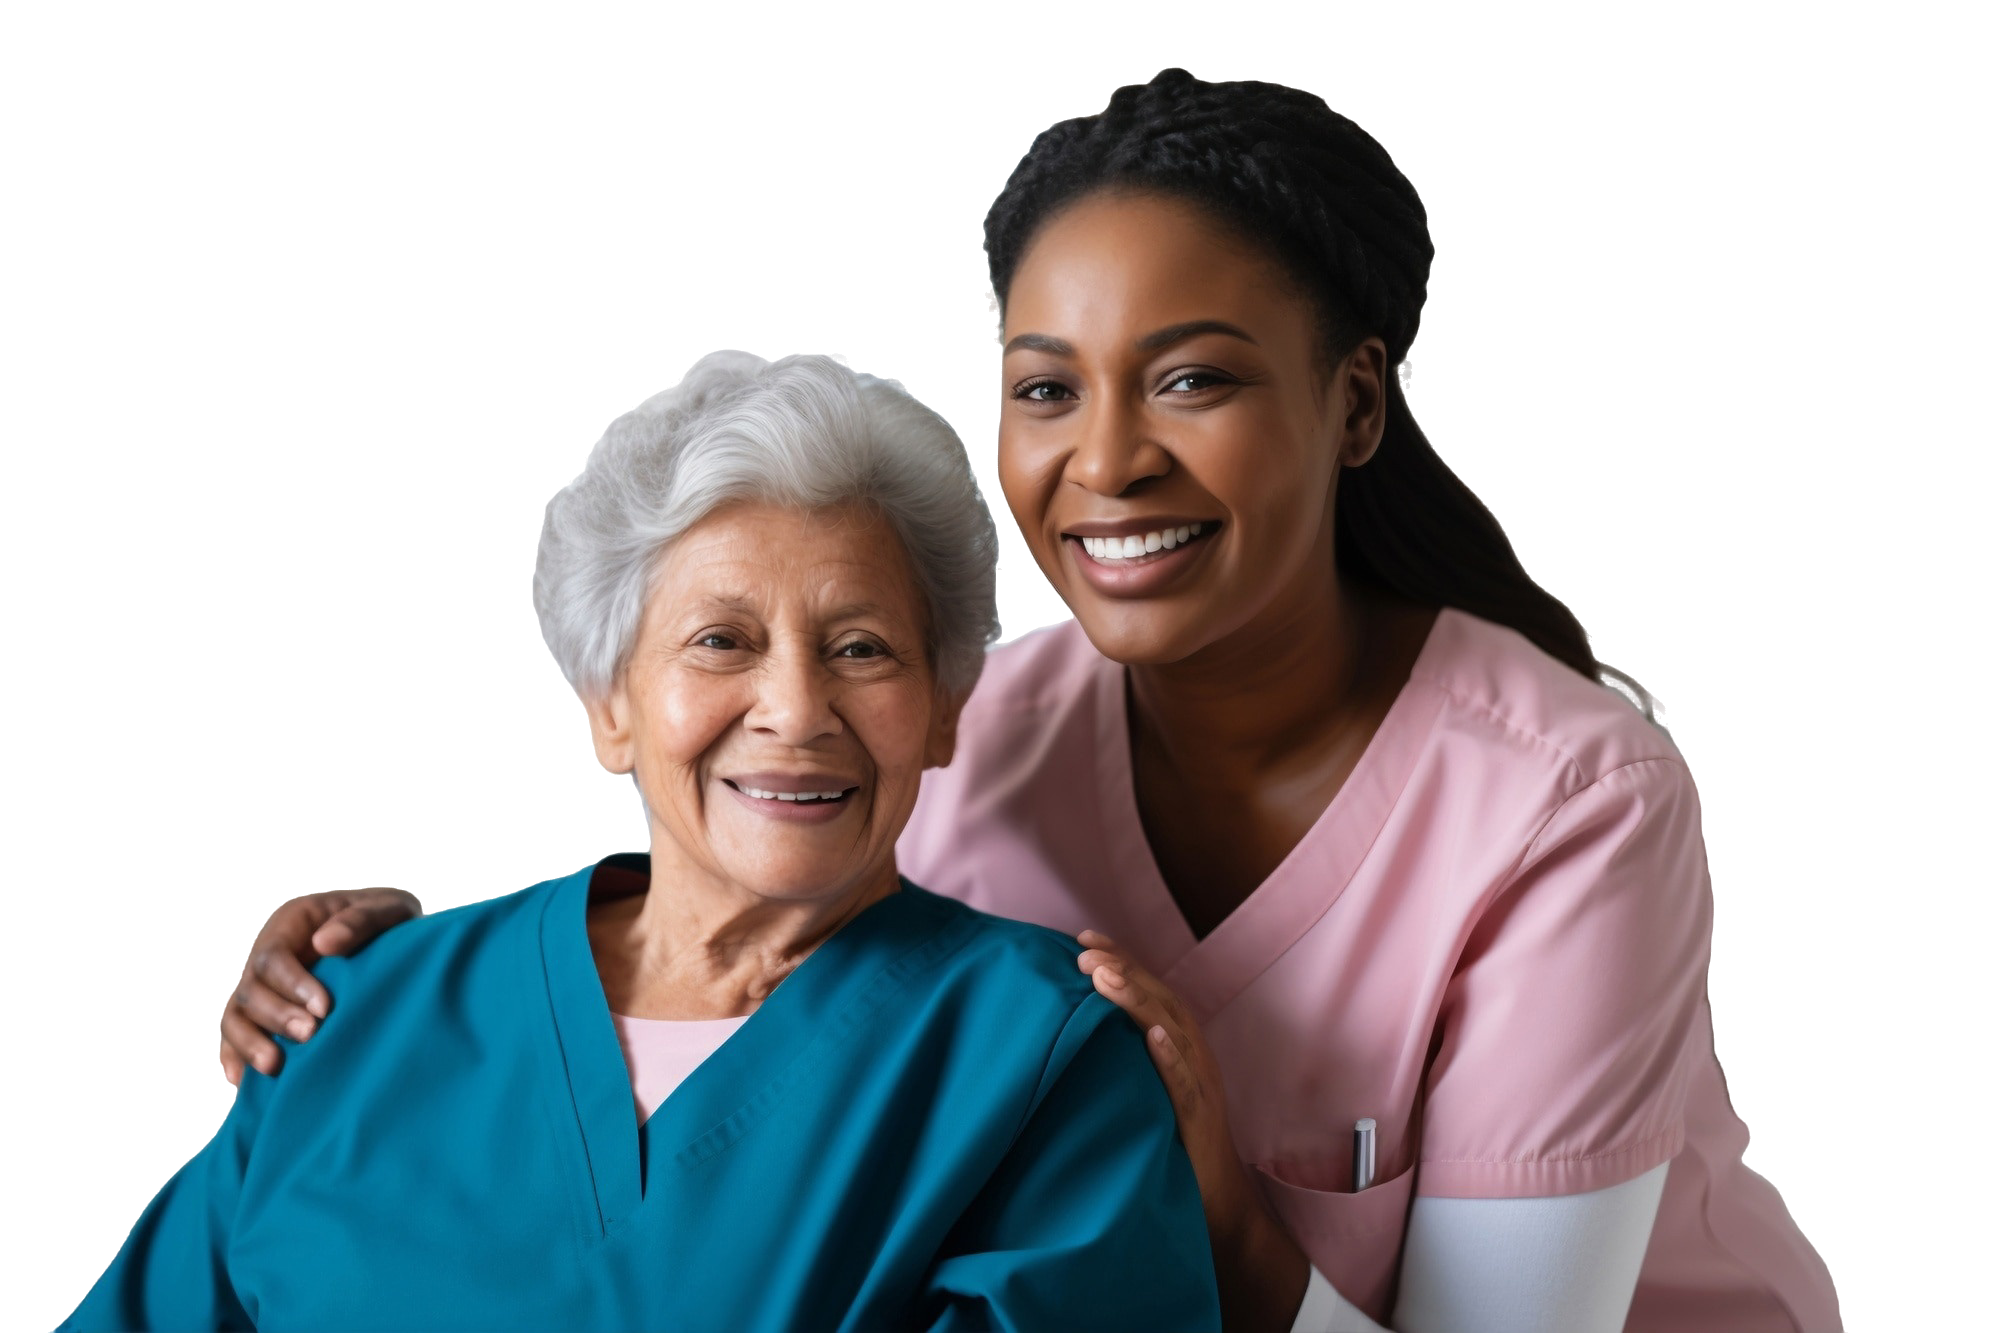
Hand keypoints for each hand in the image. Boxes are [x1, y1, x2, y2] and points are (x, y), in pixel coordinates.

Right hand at [218, 888, 419, 1120]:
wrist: (396, 949)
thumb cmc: (388, 925)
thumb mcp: (386, 910)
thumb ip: (360, 920)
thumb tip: (326, 943)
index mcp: (289, 927)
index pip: (273, 957)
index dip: (291, 983)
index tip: (324, 1007)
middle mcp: (265, 963)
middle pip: (249, 992)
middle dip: (276, 1016)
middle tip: (310, 1035)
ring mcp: (260, 997)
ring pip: (234, 1023)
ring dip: (250, 1047)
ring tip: (275, 1068)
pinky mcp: (261, 1029)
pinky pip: (233, 1055)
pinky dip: (233, 1082)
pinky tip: (237, 1111)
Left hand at [1078, 930, 1309, 1330]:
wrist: (1220, 1212)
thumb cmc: (1174, 1152)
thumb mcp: (1144, 1097)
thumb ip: (1122, 1064)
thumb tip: (1071, 1035)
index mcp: (1179, 1050)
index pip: (1149, 993)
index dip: (1121, 962)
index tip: (1083, 938)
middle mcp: (1194, 1060)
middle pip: (1161, 1001)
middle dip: (1124, 969)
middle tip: (1084, 949)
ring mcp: (1201, 1090)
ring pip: (1174, 1033)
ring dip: (1141, 1001)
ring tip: (1107, 977)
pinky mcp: (1202, 1124)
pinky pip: (1188, 1087)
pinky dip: (1173, 1059)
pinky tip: (1155, 1036)